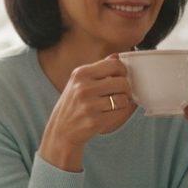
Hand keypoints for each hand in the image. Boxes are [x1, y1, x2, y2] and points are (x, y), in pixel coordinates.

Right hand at [39, 55, 136, 171]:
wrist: (62, 131)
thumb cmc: (73, 105)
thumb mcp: (79, 82)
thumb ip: (99, 69)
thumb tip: (117, 56)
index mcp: (81, 74)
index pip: (115, 65)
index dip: (123, 72)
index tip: (120, 78)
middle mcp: (84, 88)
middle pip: (122, 82)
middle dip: (125, 89)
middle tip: (119, 94)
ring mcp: (89, 105)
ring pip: (123, 99)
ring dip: (123, 103)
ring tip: (114, 104)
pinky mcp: (95, 121)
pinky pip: (120, 113)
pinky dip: (120, 114)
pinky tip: (110, 114)